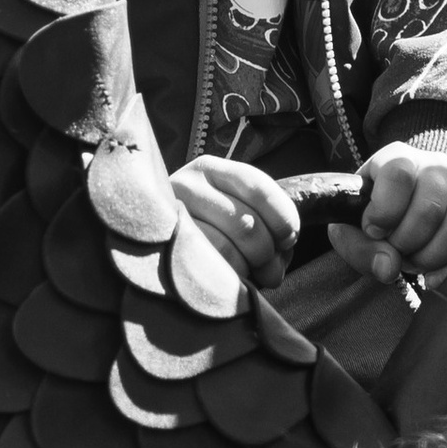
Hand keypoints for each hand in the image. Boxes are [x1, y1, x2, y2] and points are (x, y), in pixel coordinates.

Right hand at [169, 154, 299, 286]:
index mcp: (212, 170)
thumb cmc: (213, 226)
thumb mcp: (238, 209)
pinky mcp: (166, 248)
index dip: (282, 217)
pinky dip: (228, 276)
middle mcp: (187, 185)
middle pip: (246, 223)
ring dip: (249, 268)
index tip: (289, 239)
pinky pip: (208, 267)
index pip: (258, 187)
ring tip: (254, 274)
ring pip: (227, 248)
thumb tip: (279, 256)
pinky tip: (232, 277)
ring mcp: (172, 217)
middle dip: (268, 252)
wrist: (157, 241)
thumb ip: (268, 223)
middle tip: (271, 269)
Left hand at [328, 144, 446, 287]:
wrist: (412, 213)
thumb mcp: (356, 230)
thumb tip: (389, 267)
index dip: (384, 211)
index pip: (398, 174)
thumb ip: (359, 248)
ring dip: (431, 257)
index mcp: (398, 157)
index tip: (374, 231)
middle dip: (407, 243)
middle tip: (397, 250)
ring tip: (416, 261)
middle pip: (429, 208)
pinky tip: (436, 275)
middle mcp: (438, 164)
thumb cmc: (379, 219)